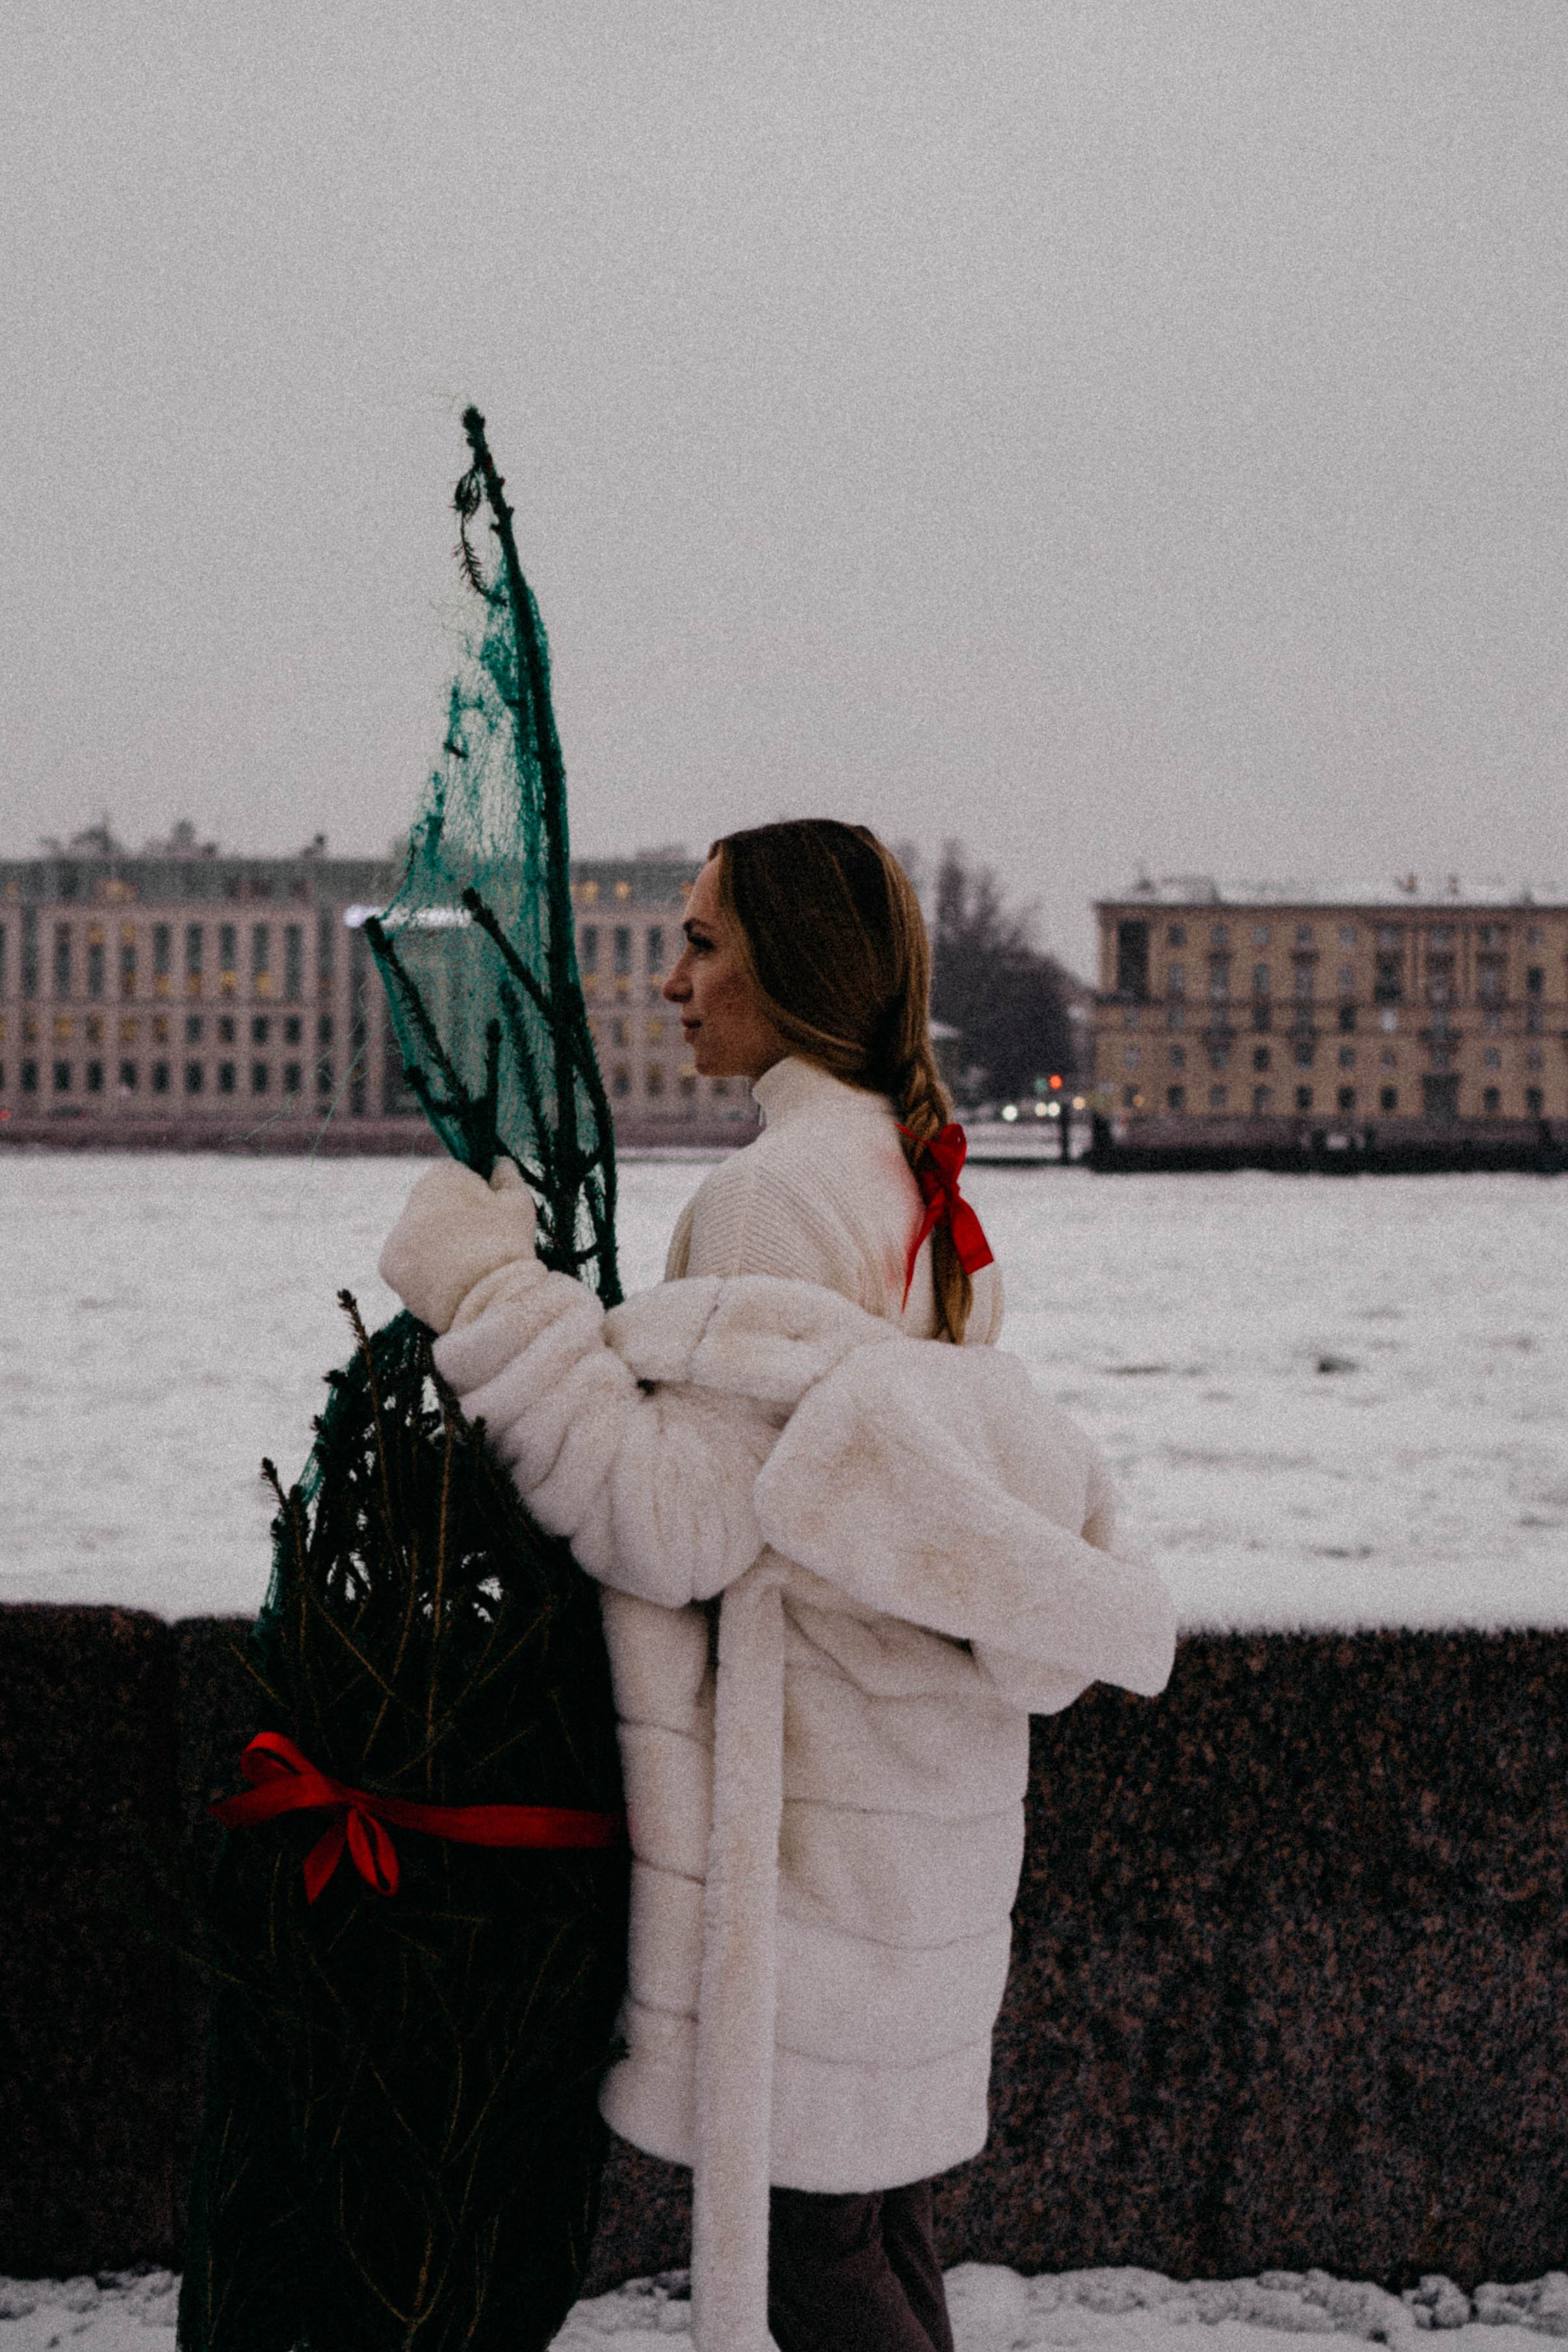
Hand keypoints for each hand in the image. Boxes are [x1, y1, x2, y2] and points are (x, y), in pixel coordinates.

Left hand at [378, 1158, 540, 1333]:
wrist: (485, 1297)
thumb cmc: (506, 1244)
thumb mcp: (519, 1203)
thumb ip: (507, 1176)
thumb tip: (499, 1161)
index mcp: (441, 1177)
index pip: (455, 1175)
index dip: (475, 1195)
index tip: (490, 1216)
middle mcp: (411, 1200)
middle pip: (433, 1207)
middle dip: (451, 1221)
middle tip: (479, 1245)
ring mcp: (397, 1235)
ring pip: (419, 1236)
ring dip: (435, 1246)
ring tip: (464, 1268)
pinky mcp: (389, 1265)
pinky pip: (407, 1264)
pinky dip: (422, 1271)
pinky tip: (445, 1281)